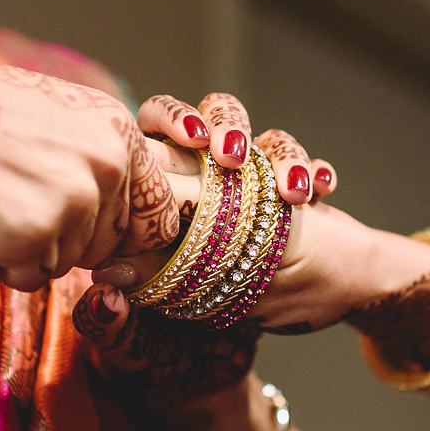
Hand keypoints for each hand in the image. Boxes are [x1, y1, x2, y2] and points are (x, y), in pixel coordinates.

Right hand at [0, 30, 183, 289]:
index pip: (155, 211)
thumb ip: (93, 171)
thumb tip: (129, 260)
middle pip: (111, 245)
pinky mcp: (34, 235)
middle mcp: (107, 163)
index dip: (118, 231)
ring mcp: (73, 200)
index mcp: (115, 126)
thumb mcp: (46, 122)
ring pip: (71, 264)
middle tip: (9, 195)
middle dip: (67, 239)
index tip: (75, 221)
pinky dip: (2, 265)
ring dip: (32, 249)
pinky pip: (33, 280)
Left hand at [89, 94, 352, 332]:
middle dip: (230, 124)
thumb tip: (106, 271)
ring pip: (271, 138)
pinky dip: (317, 173)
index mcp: (174, 179)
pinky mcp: (299, 194)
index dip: (174, 117)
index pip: (161, 120)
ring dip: (283, 154)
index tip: (193, 139)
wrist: (282, 318)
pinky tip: (322, 188)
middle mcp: (215, 170)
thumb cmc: (211, 300)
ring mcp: (259, 179)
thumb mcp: (178, 288)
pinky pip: (311, 168)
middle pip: (220, 112)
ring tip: (292, 191)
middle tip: (234, 155)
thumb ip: (147, 274)